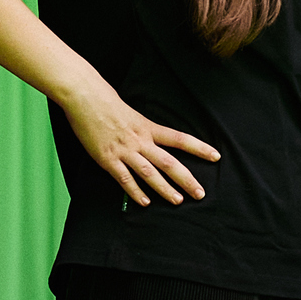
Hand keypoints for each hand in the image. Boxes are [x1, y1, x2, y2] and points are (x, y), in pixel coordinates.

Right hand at [61, 83, 219, 205]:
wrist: (84, 97)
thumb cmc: (106, 101)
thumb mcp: (132, 114)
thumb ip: (143, 129)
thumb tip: (152, 139)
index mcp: (148, 127)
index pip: (180, 139)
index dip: (199, 148)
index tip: (215, 156)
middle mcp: (140, 140)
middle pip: (169, 162)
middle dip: (186, 179)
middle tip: (200, 193)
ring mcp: (124, 151)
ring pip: (150, 173)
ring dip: (165, 189)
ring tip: (178, 201)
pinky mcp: (108, 159)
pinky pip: (124, 179)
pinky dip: (135, 192)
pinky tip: (145, 202)